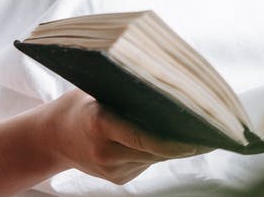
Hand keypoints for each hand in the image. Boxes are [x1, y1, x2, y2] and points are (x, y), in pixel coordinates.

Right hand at [44, 89, 206, 184]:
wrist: (50, 137)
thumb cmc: (78, 104)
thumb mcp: (96, 90)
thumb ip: (126, 90)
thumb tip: (169, 83)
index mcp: (99, 124)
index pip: (145, 136)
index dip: (175, 140)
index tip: (200, 134)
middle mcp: (105, 151)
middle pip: (156, 150)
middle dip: (184, 141)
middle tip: (213, 129)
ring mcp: (111, 169)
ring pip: (155, 158)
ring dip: (175, 146)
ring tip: (200, 130)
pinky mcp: (117, 179)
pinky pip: (147, 163)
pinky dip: (159, 151)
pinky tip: (172, 139)